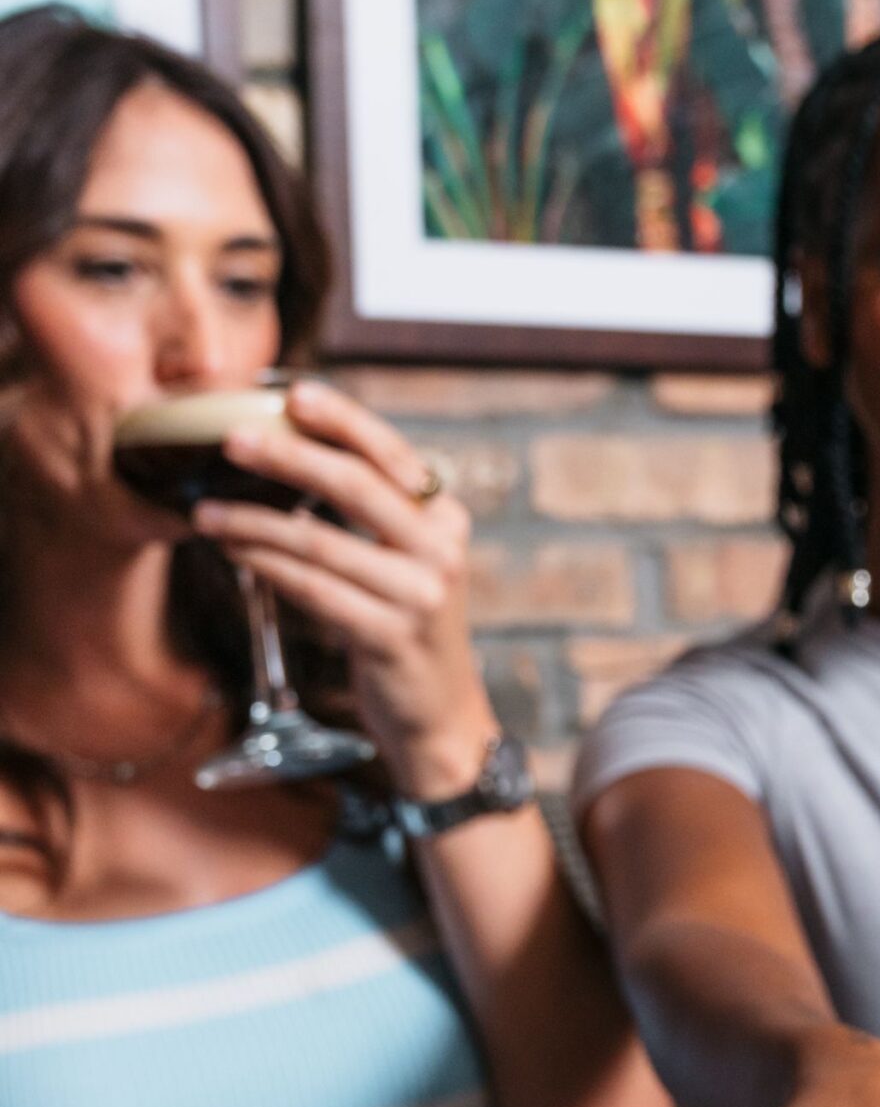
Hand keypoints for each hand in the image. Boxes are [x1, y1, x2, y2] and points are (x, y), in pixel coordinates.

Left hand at [188, 378, 497, 798]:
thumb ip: (373, 514)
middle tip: (231, 442)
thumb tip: (292, 453)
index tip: (294, 394)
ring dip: (253, 522)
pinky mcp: (389, 636)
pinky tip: (234, 553)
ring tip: (206, 512)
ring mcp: (419, 595)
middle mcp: (441, 551)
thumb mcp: (408, 562)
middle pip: (354, 487)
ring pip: (319, 542)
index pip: (390, 456)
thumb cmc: (405, 627)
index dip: (343, 420)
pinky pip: (312, 589)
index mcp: (446, 519)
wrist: (438, 713)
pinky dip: (265, 567)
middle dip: (286, 458)